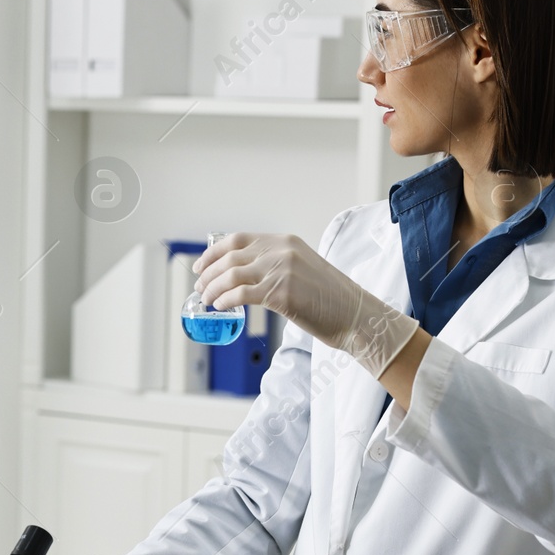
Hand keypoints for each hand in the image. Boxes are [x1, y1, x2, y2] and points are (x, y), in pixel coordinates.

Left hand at [194, 232, 417, 376]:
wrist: (355, 314)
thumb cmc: (328, 297)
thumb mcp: (300, 268)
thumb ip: (274, 264)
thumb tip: (240, 273)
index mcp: (285, 241)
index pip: (238, 239)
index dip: (213, 252)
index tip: (200, 266)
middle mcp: (282, 251)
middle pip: (230, 257)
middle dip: (208, 273)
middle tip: (199, 287)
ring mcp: (282, 270)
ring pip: (232, 275)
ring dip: (213, 288)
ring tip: (206, 299)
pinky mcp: (282, 293)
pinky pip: (242, 294)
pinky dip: (225, 300)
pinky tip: (221, 307)